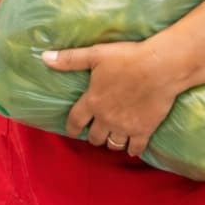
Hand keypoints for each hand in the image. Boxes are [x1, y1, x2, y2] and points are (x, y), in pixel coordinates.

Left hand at [41, 40, 178, 156]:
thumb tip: (44, 57)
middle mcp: (106, 118)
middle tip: (96, 132)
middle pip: (95, 137)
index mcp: (92, 101)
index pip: (76, 121)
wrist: (160, 67)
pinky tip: (132, 148)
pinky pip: (136, 148)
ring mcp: (125, 126)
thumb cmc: (127, 58)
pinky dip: (133, 150)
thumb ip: (69, 59)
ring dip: (111, 142)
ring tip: (112, 138)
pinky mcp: (144, 130)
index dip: (72, 128)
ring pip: (113, 144)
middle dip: (93, 136)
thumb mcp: (95, 55)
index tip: (73, 132)